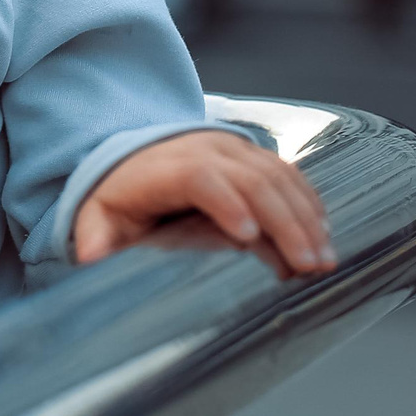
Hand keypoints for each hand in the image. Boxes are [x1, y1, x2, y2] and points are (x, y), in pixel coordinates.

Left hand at [72, 129, 332, 275]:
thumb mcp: (100, 216)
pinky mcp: (254, 157)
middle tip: (307, 264)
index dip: (226, 201)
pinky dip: (309, 203)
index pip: (201, 176)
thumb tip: (91, 254)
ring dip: (306, 216)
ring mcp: (235, 150)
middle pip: (252, 177)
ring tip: (324, 259)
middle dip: (284, 221)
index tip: (247, 236)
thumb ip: (96, 234)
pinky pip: (289, 174)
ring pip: (279, 176)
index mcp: (166, 167)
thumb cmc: (122, 196)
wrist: (136, 157)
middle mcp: (206, 150)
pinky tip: (323, 235)